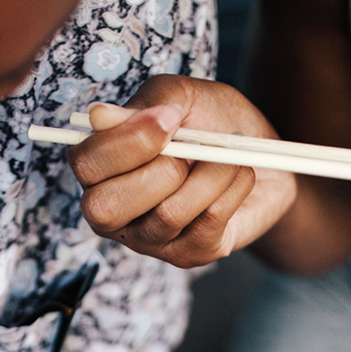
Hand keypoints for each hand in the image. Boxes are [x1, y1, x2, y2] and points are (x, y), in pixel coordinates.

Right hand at [68, 76, 296, 267]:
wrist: (264, 156)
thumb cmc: (213, 123)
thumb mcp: (184, 97)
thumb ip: (148, 102)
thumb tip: (101, 116)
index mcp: (100, 169)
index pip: (86, 164)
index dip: (127, 141)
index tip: (171, 117)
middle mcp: (114, 212)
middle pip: (106, 206)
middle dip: (161, 168)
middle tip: (194, 145)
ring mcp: (150, 240)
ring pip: (167, 214)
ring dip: (210, 173)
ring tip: (229, 154)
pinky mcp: (189, 254)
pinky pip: (208, 221)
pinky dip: (233, 186)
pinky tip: (239, 173)